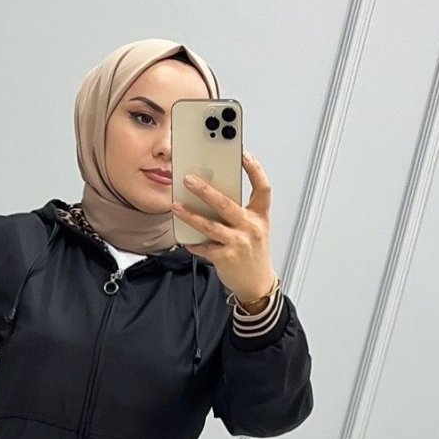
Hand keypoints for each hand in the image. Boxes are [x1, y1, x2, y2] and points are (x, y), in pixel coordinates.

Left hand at [171, 151, 277, 304]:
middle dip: (205, 190)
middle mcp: (251, 228)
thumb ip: (239, 212)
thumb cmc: (253, 253)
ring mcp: (238, 243)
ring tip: (176, 206)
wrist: (257, 284)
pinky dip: (193, 243)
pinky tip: (186, 239)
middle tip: (188, 179)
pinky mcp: (225, 258)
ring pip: (210, 226)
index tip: (243, 154)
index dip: (255, 169)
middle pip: (226, 204)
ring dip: (190, 215)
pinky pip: (204, 247)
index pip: (262, 188)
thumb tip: (212, 195)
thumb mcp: (254, 229)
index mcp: (260, 216)